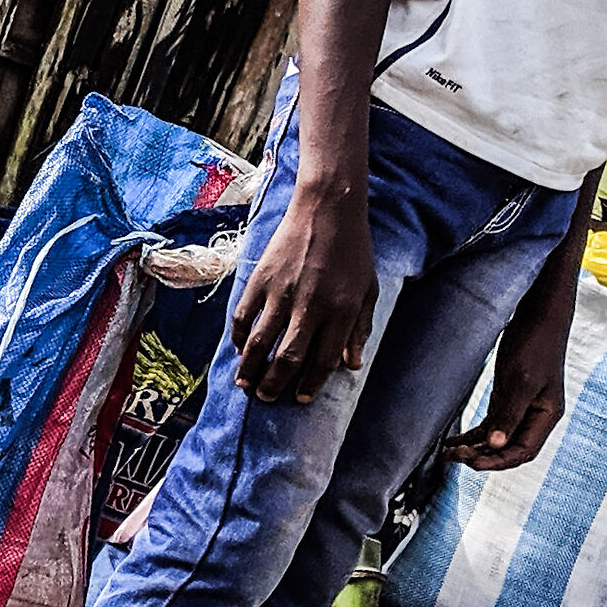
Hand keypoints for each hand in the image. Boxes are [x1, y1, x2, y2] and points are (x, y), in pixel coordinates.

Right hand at [231, 189, 377, 404]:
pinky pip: (242, 316)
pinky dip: (237, 336)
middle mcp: (310, 307)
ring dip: (249, 369)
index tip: (301, 398)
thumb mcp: (369, 290)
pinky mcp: (261, 279)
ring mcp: (282, 293)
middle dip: (274, 385)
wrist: (328, 208)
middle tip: (266, 398)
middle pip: (287, 359)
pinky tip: (238, 348)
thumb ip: (361, 329)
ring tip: (245, 384)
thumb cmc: (353, 250)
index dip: (311, 384)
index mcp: (341, 312)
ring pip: (259, 343)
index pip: (323, 361)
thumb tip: (353, 364)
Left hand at [443, 302, 570, 471]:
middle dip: (482, 457)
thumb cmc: (535, 343)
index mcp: (546, 416)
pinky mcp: (508, 397)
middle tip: (454, 457)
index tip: (471, 463)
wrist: (537, 313)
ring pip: (497, 439)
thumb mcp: (520, 380)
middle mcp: (535, 416)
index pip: (523, 452)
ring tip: (449, 454)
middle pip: (508, 449)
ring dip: (474, 448)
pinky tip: (455, 441)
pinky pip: (490, 424)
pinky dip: (473, 435)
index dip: (497, 461)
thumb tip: (495, 445)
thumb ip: (508, 415)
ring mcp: (521, 408)